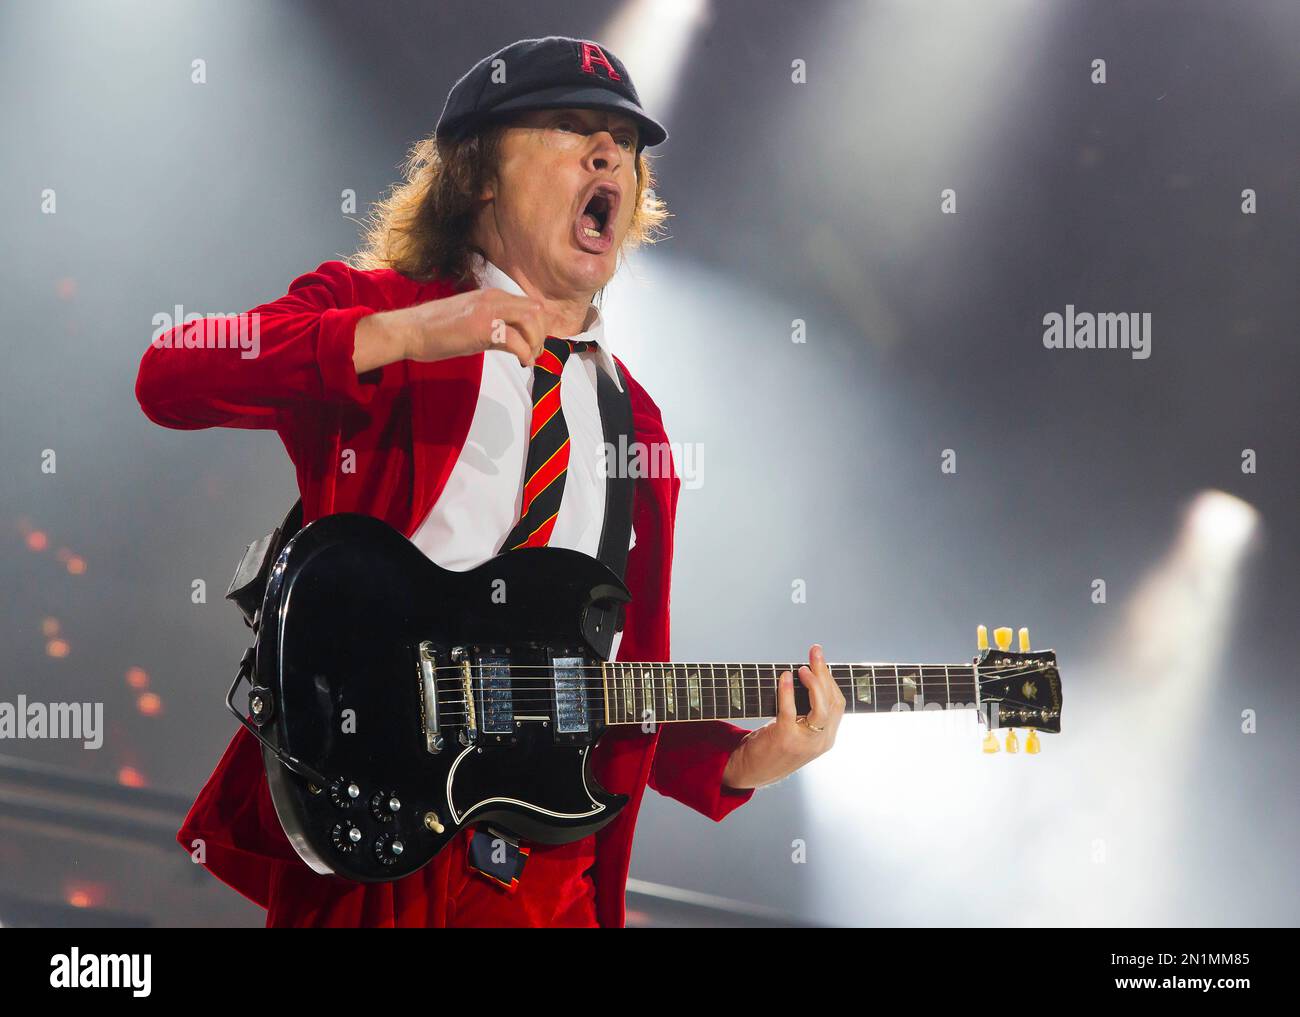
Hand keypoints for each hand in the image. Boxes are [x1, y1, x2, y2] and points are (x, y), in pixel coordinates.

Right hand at [354, 287, 548, 372]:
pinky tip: (521, 363)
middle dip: (542, 334)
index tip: (534, 344)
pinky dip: (525, 353)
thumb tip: (515, 344)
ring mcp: (489, 311)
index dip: (539, 326)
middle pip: (537, 311)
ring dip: (536, 343)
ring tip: (528, 358)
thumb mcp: (472, 324)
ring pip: (532, 321)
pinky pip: (516, 340)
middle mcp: (494, 299)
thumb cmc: (436, 330)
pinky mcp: (482, 328)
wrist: (409, 330)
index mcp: (492, 296)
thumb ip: (496, 329)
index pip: (530, 305)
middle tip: (535, 353)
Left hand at [721, 644, 845, 789]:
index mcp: (826, 738)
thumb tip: (805, 676)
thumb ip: (806, 712)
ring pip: (822, 708)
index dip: (830, 680)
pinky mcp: (785, 740)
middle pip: (833, 702)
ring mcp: (805, 742)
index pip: (838, 704)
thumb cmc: (772, 747)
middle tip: (815, 652)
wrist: (751, 772)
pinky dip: (788, 692)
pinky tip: (786, 677)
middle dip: (824, 673)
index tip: (820, 661)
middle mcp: (821, 741)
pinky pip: (790, 711)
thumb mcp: (797, 732)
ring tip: (803, 667)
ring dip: (814, 683)